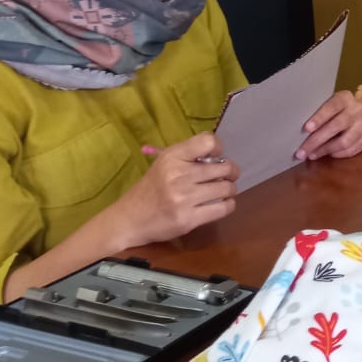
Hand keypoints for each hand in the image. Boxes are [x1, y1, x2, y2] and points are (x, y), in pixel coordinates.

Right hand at [117, 134, 237, 244]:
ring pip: (226, 188)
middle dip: (231, 172)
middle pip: (224, 167)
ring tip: (223, 190)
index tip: (217, 156)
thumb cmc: (151, 188)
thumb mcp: (164, 163)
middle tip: (228, 175)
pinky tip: (221, 203)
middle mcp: (178, 175)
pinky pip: (222, 208)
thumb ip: (189, 155)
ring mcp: (183, 198)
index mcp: (172, 157)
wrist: (130, 219)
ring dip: (230, 189)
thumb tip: (220, 154)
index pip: (208, 142)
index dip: (219, 148)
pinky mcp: (188, 219)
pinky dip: (228, 205)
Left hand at [298, 90, 361, 160]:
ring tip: (311, 155)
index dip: (319, 118)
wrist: (354, 111)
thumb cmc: (332, 108)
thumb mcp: (326, 103)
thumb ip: (317, 111)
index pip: (332, 106)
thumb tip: (297, 129)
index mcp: (345, 97)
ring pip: (344, 142)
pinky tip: (326, 154)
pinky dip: (337, 155)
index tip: (306, 129)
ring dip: (325, 150)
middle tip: (302, 151)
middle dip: (317, 140)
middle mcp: (357, 109)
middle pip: (337, 126)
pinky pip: (351, 150)